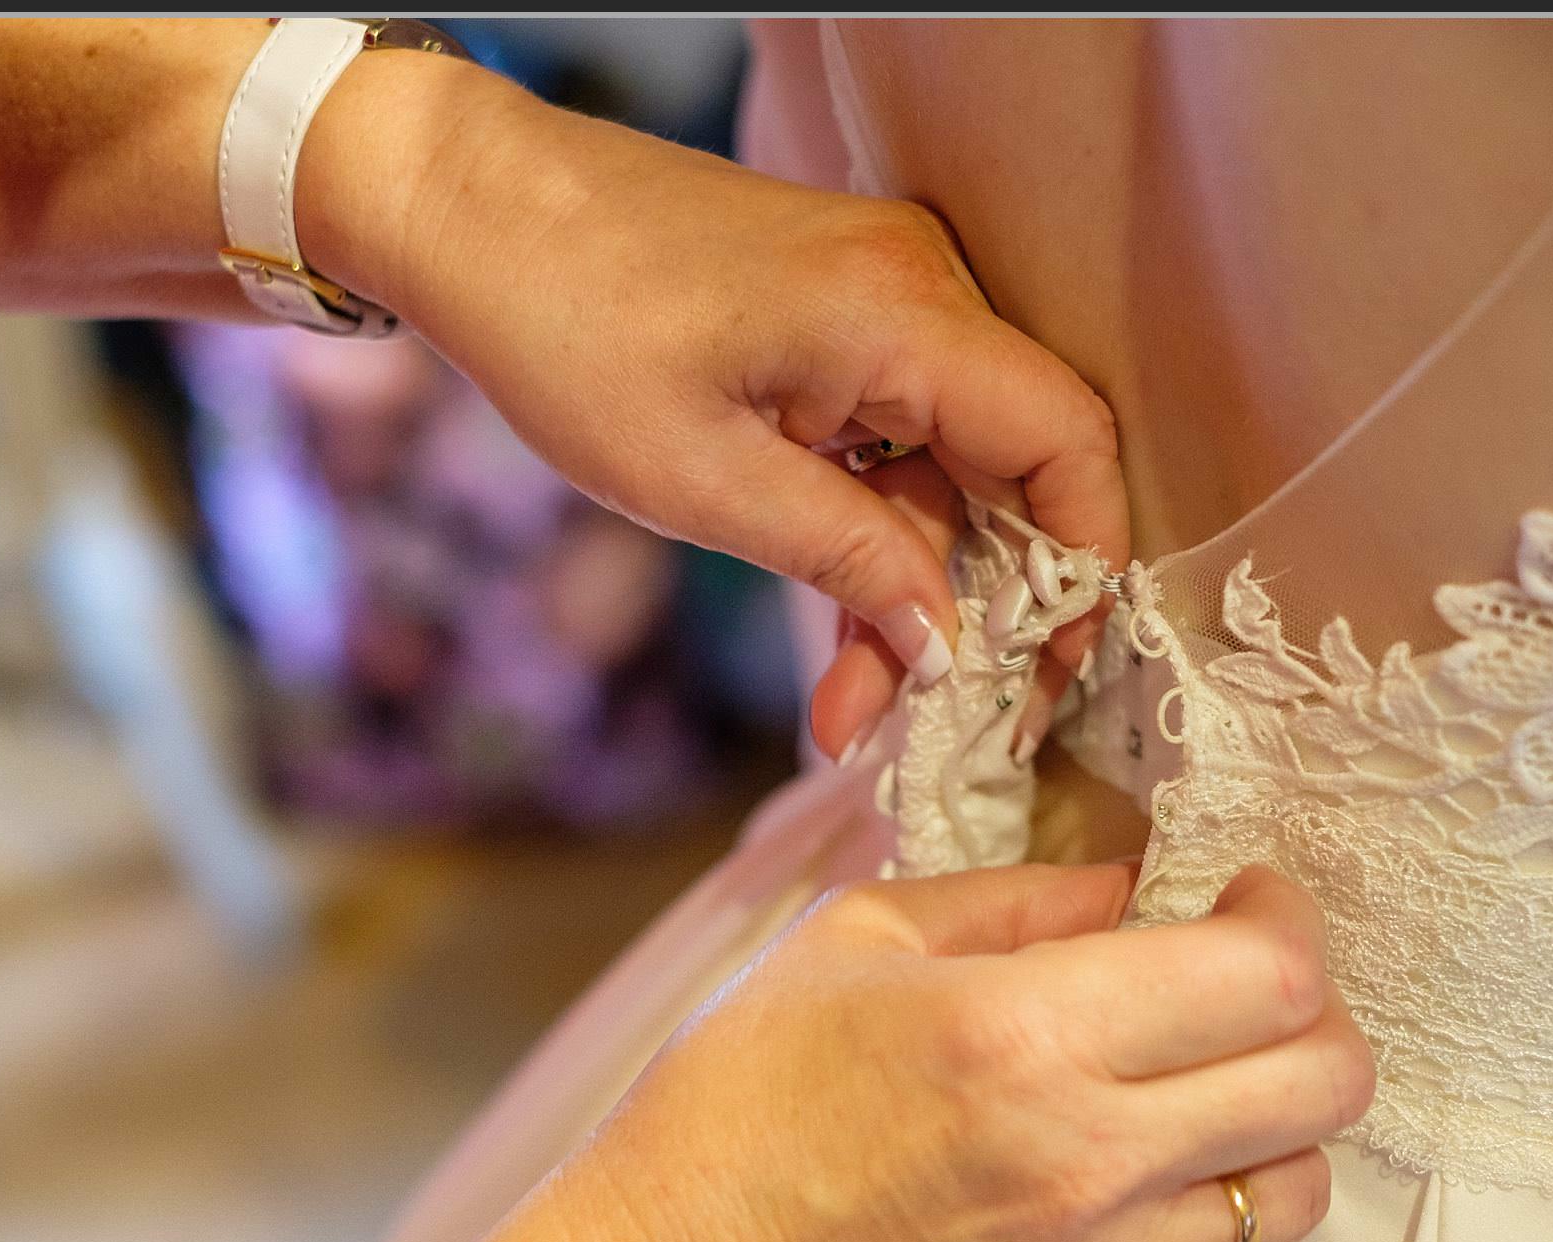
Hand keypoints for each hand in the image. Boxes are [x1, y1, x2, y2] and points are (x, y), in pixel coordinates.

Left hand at [301, 50, 1129, 757]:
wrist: (472, 209)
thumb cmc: (565, 327)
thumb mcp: (702, 480)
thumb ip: (845, 559)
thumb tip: (949, 645)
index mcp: (901, 315)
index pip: (1066, 444)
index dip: (1080, 570)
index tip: (1042, 675)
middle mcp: (919, 291)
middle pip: (1012, 472)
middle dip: (975, 610)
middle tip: (920, 722)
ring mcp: (883, 299)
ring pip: (949, 472)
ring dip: (909, 587)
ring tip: (849, 707)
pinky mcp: (843, 319)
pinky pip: (898, 440)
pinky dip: (874, 529)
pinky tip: (838, 620)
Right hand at [562, 860, 1375, 1241]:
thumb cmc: (747, 1098)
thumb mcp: (861, 939)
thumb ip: (1021, 898)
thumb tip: (1137, 884)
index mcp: (1024, 1031)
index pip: (1267, 974)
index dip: (1287, 919)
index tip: (1250, 899)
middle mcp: (1085, 1157)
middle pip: (1327, 1080)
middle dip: (1316, 1012)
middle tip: (1251, 988)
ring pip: (1302, 1187)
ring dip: (1275, 1123)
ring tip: (1197, 1091)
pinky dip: (1221, 1213)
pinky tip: (1146, 1174)